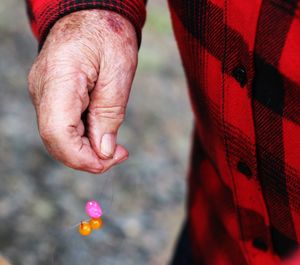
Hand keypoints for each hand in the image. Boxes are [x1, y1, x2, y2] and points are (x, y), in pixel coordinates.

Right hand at [28, 10, 137, 172]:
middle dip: (87, 158)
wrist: (90, 14)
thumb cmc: (108, 35)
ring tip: (115, 147)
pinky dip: (83, 137)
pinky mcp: (51, 97)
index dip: (81, 157)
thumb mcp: (119, 71)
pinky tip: (102, 133)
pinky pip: (62, 126)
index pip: (57, 132)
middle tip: (119, 154)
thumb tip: (103, 152)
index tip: (110, 160)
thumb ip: (109, 114)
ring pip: (59, 137)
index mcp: (59, 79)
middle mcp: (43, 90)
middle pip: (55, 141)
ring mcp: (44, 94)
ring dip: (86, 149)